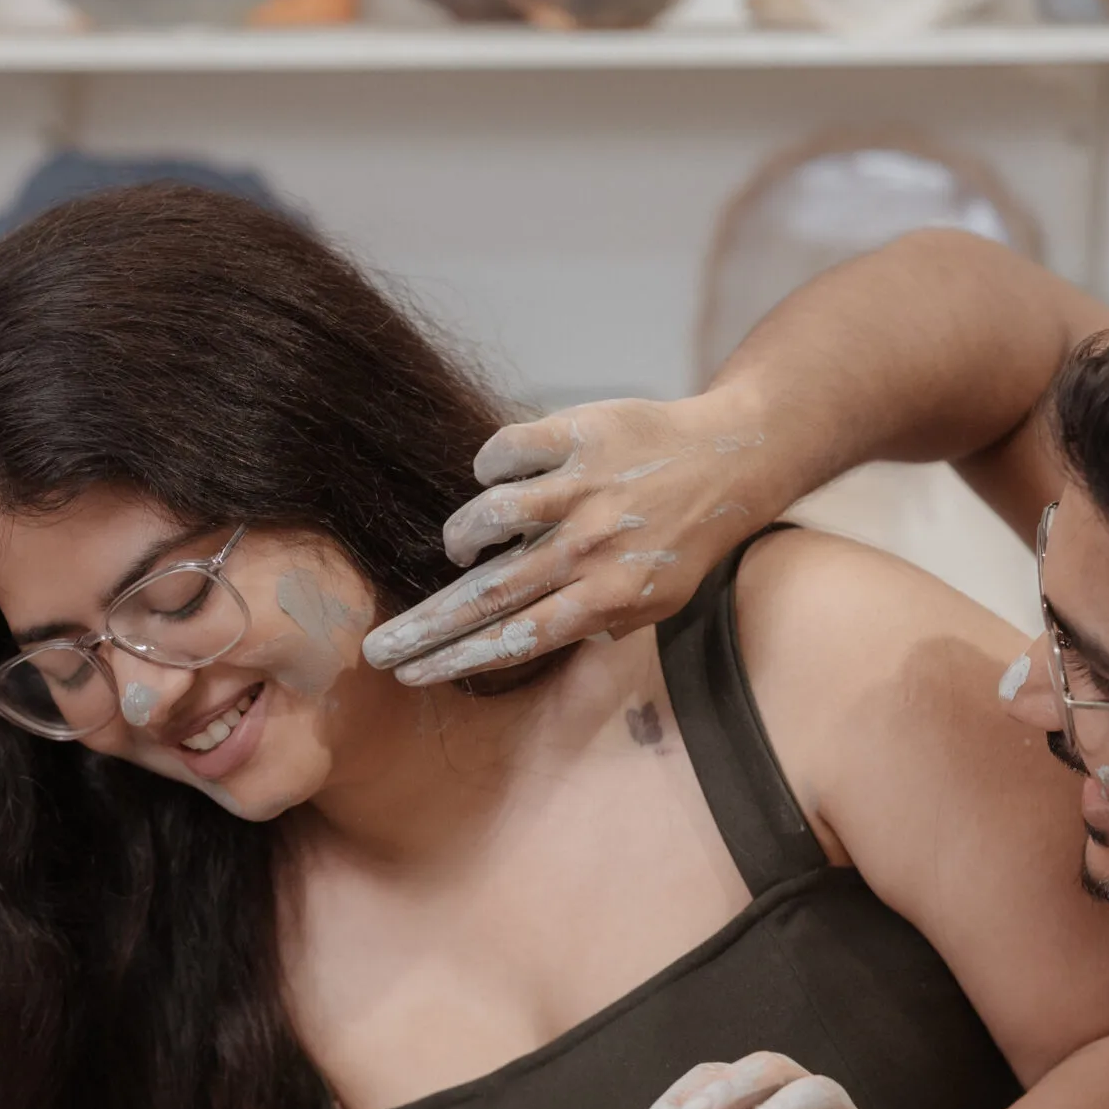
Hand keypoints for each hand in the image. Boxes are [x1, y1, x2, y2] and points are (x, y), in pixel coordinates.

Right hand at [361, 391, 789, 684]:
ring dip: (464, 534)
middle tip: (376, 646)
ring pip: (492, 515)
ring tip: (459, 545)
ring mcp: (585, 488)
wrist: (732, 460)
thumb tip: (520, 639)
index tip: (410, 674)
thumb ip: (593, 623)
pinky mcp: (580, 434)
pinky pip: (506, 451)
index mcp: (609, 595)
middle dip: (425, 627)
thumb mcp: (653, 601)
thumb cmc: (684, 540)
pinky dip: (488, 467)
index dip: (455, 658)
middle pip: (491, 593)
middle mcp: (593, 547)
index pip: (516, 638)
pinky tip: (493, 479)